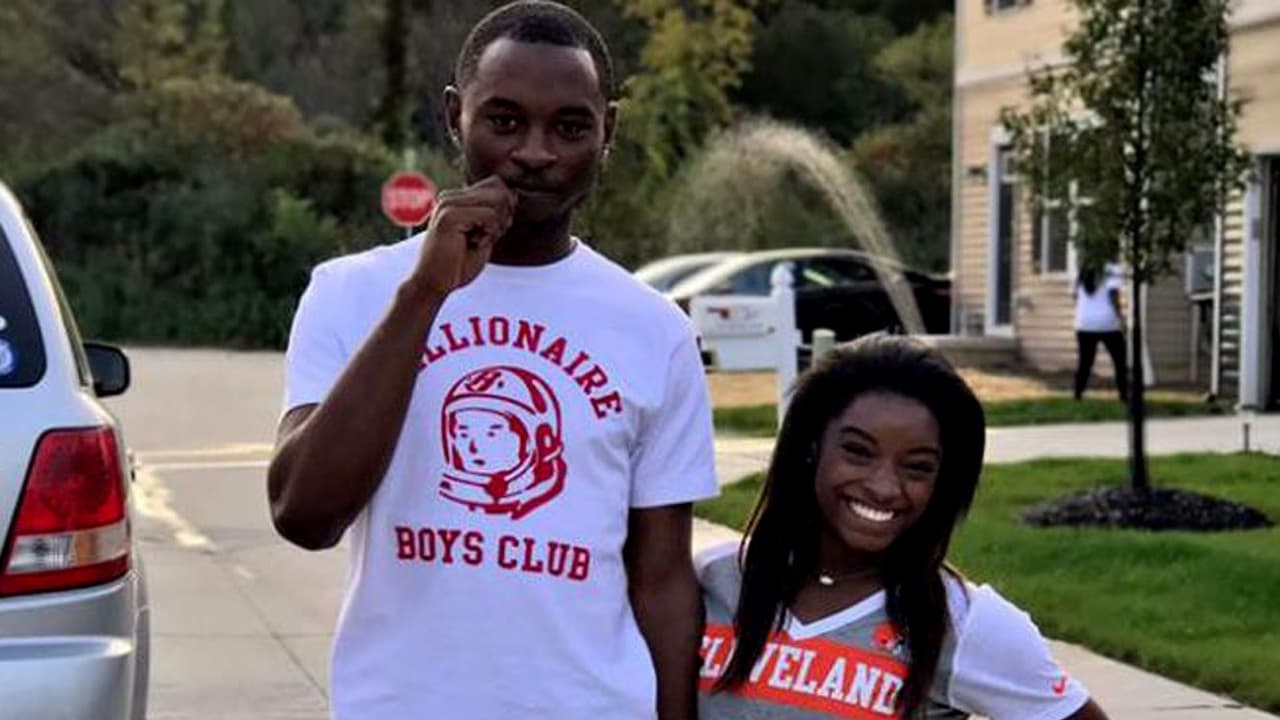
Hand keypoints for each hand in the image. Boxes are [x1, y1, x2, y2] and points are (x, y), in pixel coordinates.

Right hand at [410, 176, 515, 296]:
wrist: (434, 284)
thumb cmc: (459, 264)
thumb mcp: (485, 234)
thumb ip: (497, 214)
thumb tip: (514, 194)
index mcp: (457, 198)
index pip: (496, 184)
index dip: (505, 207)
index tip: (494, 230)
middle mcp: (451, 196)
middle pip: (499, 190)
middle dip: (504, 216)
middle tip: (488, 237)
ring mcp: (448, 203)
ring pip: (497, 200)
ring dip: (497, 226)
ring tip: (478, 241)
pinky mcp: (449, 216)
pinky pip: (490, 215)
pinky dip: (490, 234)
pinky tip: (474, 244)